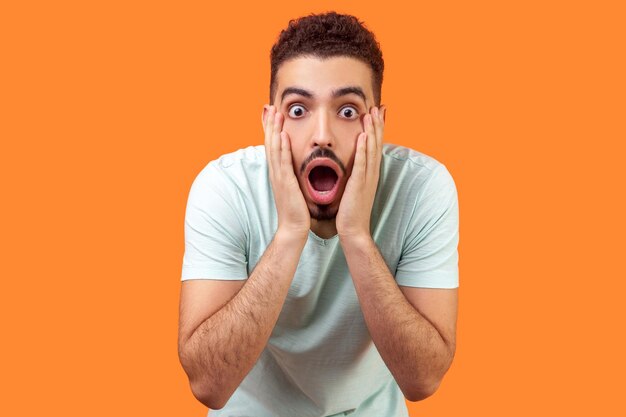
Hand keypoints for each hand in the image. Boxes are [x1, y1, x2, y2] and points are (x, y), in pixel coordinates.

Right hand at [263, 105, 310, 238]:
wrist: (293, 227)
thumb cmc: (296, 209)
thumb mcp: (293, 187)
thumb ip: (292, 174)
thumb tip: (294, 164)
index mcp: (278, 172)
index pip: (272, 146)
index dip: (270, 129)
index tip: (271, 113)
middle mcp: (275, 172)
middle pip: (270, 142)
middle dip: (269, 124)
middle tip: (269, 106)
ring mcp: (279, 176)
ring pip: (274, 148)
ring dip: (274, 130)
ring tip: (275, 113)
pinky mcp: (285, 182)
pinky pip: (282, 161)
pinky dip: (281, 147)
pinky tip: (282, 135)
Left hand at [336, 106, 384, 241]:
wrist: (353, 230)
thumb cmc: (350, 210)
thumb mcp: (354, 188)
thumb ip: (355, 174)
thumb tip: (353, 164)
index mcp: (370, 173)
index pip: (374, 146)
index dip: (376, 129)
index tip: (377, 112)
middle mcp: (371, 173)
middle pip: (376, 144)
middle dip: (377, 124)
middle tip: (377, 106)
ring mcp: (367, 178)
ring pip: (370, 150)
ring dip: (372, 131)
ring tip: (371, 114)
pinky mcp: (359, 185)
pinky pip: (361, 164)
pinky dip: (363, 149)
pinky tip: (362, 136)